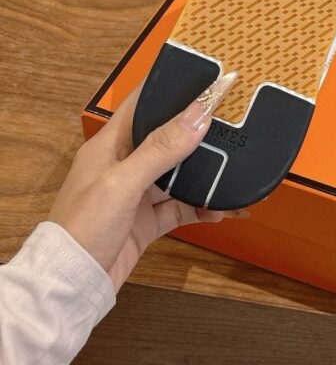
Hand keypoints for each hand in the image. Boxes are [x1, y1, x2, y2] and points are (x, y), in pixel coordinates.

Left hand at [48, 74, 246, 289]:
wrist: (70, 288)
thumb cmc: (82, 229)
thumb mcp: (122, 183)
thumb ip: (161, 149)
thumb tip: (198, 114)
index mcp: (109, 145)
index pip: (141, 104)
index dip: (168, 87)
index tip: (200, 76)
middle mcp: (123, 165)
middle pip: (166, 138)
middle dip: (196, 130)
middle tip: (230, 119)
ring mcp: (136, 194)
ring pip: (178, 174)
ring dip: (204, 172)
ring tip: (235, 164)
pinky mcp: (146, 221)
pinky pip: (181, 207)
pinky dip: (202, 206)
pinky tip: (223, 207)